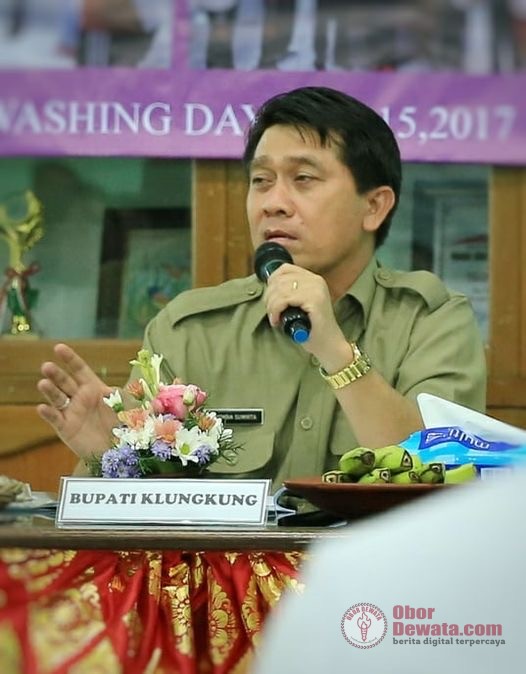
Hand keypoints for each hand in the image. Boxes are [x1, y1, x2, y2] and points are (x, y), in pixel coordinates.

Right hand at [36, 343, 116, 459]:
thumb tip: (120, 388)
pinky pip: (55, 419)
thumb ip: (125, 396)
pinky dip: (48, 413)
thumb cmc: (124, 427)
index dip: (70, 359)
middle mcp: (80, 398)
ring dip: (49, 390)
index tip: (59, 347)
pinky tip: (42, 407)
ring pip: (57, 397)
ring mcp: (71, 412)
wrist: (118, 452)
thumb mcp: (130, 407)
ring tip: (43, 382)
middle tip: (47, 366)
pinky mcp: (66, 428)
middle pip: (65, 381)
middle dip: (56, 373)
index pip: (80, 369)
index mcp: (95, 388)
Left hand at [264, 264, 352, 369]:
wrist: (329, 344)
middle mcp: (316, 281)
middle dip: (269, 296)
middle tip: (271, 312)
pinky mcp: (314, 300)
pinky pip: (284, 300)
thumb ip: (289, 293)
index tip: (269, 297)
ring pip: (280, 289)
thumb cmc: (312, 328)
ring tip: (274, 318)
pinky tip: (277, 321)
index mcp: (313, 279)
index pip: (285, 268)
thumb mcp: (299, 305)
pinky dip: (275, 310)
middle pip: (280, 279)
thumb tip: (269, 287)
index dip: (271, 281)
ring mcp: (316, 290)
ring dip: (271, 305)